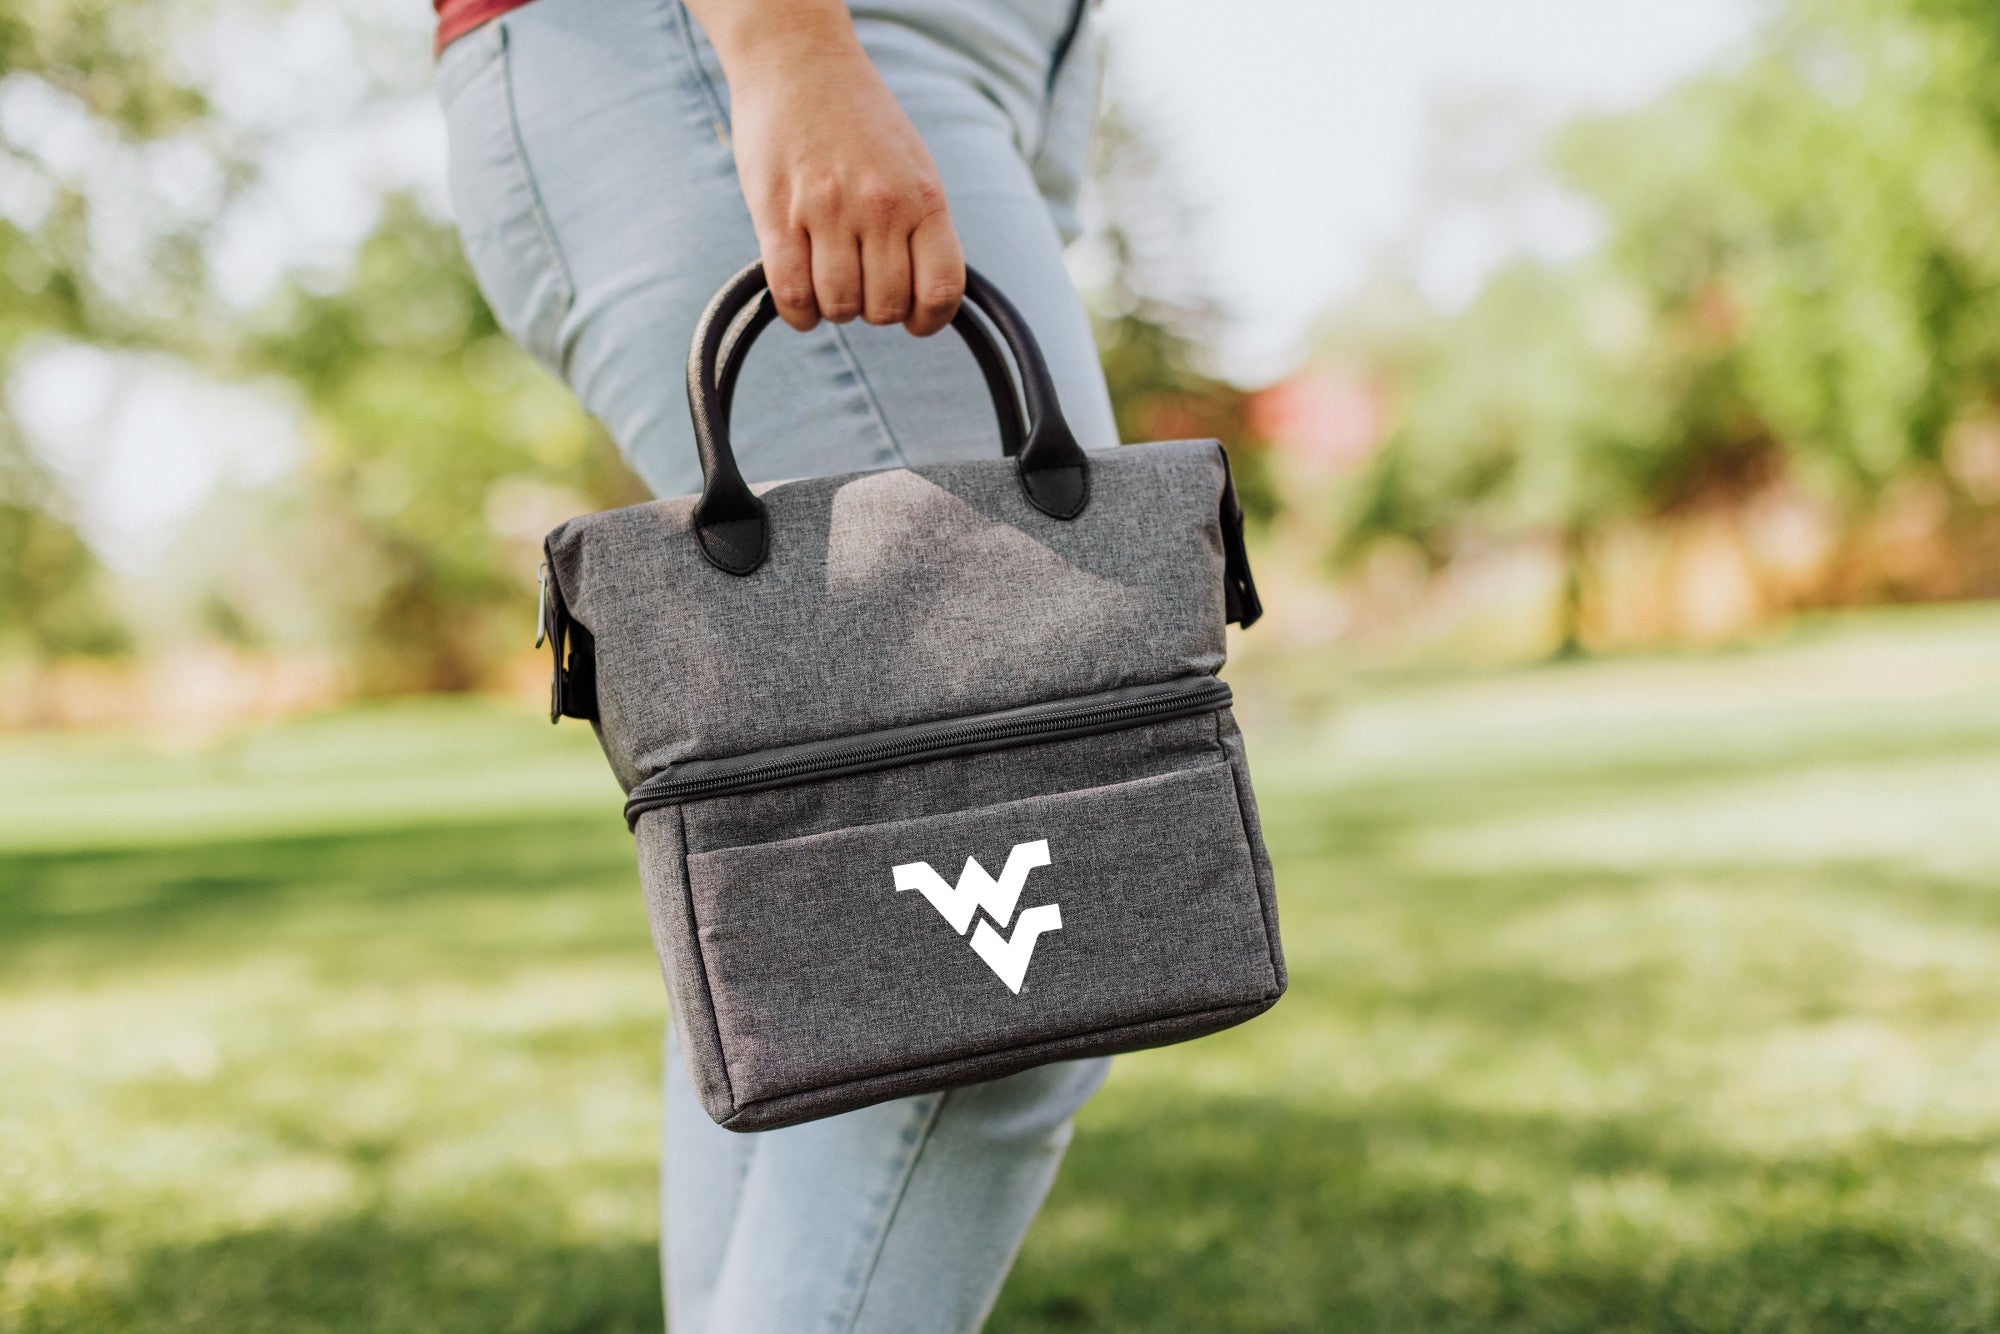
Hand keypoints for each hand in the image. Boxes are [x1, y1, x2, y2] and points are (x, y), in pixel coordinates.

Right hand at [690, 0, 964, 335]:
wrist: (799, 61)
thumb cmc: (858, 119)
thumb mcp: (912, 165)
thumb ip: (922, 223)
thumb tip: (926, 292)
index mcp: (924, 197)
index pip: (942, 290)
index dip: (929, 320)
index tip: (915, 319)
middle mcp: (881, 207)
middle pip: (886, 307)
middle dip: (875, 310)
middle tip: (861, 286)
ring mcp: (828, 211)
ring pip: (840, 306)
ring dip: (835, 309)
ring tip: (828, 282)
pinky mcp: (778, 214)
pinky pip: (793, 295)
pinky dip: (800, 314)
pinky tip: (802, 303)